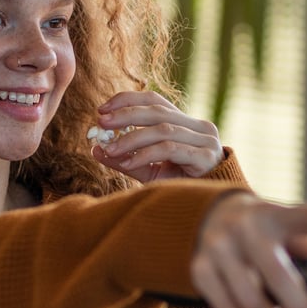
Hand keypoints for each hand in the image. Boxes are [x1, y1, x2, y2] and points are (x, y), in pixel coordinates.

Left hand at [93, 91, 221, 181]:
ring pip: (162, 130)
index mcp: (187, 123)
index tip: (102, 109)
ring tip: (111, 149)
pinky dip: (146, 154)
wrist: (210, 207)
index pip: (155, 101)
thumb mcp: (149, 171)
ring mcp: (205, 141)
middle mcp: (200, 126)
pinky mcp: (205, 157)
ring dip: (132, 138)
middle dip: (126, 115)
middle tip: (102, 123)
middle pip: (157, 112)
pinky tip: (128, 163)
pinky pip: (170, 149)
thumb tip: (96, 149)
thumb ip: (126, 159)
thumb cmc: (181, 186)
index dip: (128, 100)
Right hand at [191, 193, 306, 307]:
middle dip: (301, 307)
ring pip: (247, 296)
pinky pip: (224, 306)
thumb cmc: (266, 234)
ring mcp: (220, 244)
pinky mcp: (199, 265)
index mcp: (281, 214)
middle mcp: (249, 224)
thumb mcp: (290, 231)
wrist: (210, 215)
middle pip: (277, 270)